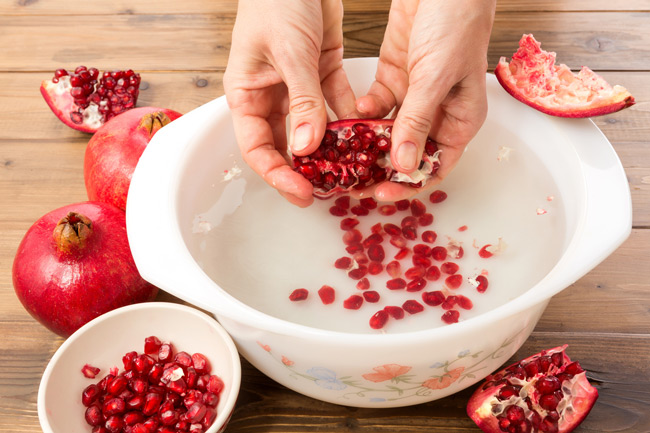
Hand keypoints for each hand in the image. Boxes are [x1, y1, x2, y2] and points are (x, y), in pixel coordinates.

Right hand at [223, 0, 357, 206]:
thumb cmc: (277, 0)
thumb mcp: (290, 52)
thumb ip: (302, 100)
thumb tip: (306, 147)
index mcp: (247, 92)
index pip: (257, 147)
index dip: (276, 174)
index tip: (301, 192)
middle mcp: (271, 94)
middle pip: (285, 144)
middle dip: (306, 170)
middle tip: (328, 191)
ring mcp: (298, 85)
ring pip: (313, 129)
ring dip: (331, 149)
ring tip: (351, 168)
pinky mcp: (322, 71)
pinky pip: (335, 103)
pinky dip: (349, 118)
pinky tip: (364, 133)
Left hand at [356, 0, 495, 200]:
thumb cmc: (455, 24)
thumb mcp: (435, 77)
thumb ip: (416, 122)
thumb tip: (402, 166)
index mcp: (461, 120)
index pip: (434, 166)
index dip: (408, 185)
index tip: (381, 194)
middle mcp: (438, 114)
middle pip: (407, 154)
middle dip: (381, 170)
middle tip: (353, 182)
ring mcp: (414, 98)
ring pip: (388, 134)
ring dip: (367, 145)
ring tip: (343, 159)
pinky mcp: (394, 79)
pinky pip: (376, 108)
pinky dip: (364, 114)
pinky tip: (352, 116)